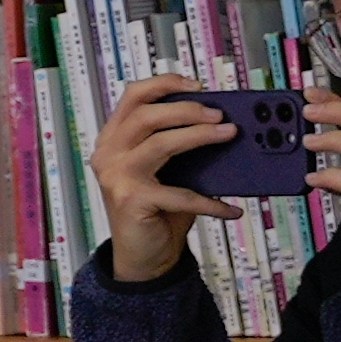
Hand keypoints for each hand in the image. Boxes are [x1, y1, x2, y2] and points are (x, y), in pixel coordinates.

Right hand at [87, 83, 230, 281]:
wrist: (142, 257)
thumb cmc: (157, 210)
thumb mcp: (165, 170)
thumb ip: (178, 145)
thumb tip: (220, 122)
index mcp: (113, 139)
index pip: (132, 96)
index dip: (165, 84)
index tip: (197, 86)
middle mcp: (108, 154)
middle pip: (147, 115)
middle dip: (188, 109)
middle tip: (220, 115)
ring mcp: (116, 176)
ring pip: (161, 143)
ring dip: (200, 136)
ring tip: (229, 134)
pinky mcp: (132, 201)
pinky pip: (181, 194)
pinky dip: (210, 202)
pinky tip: (231, 208)